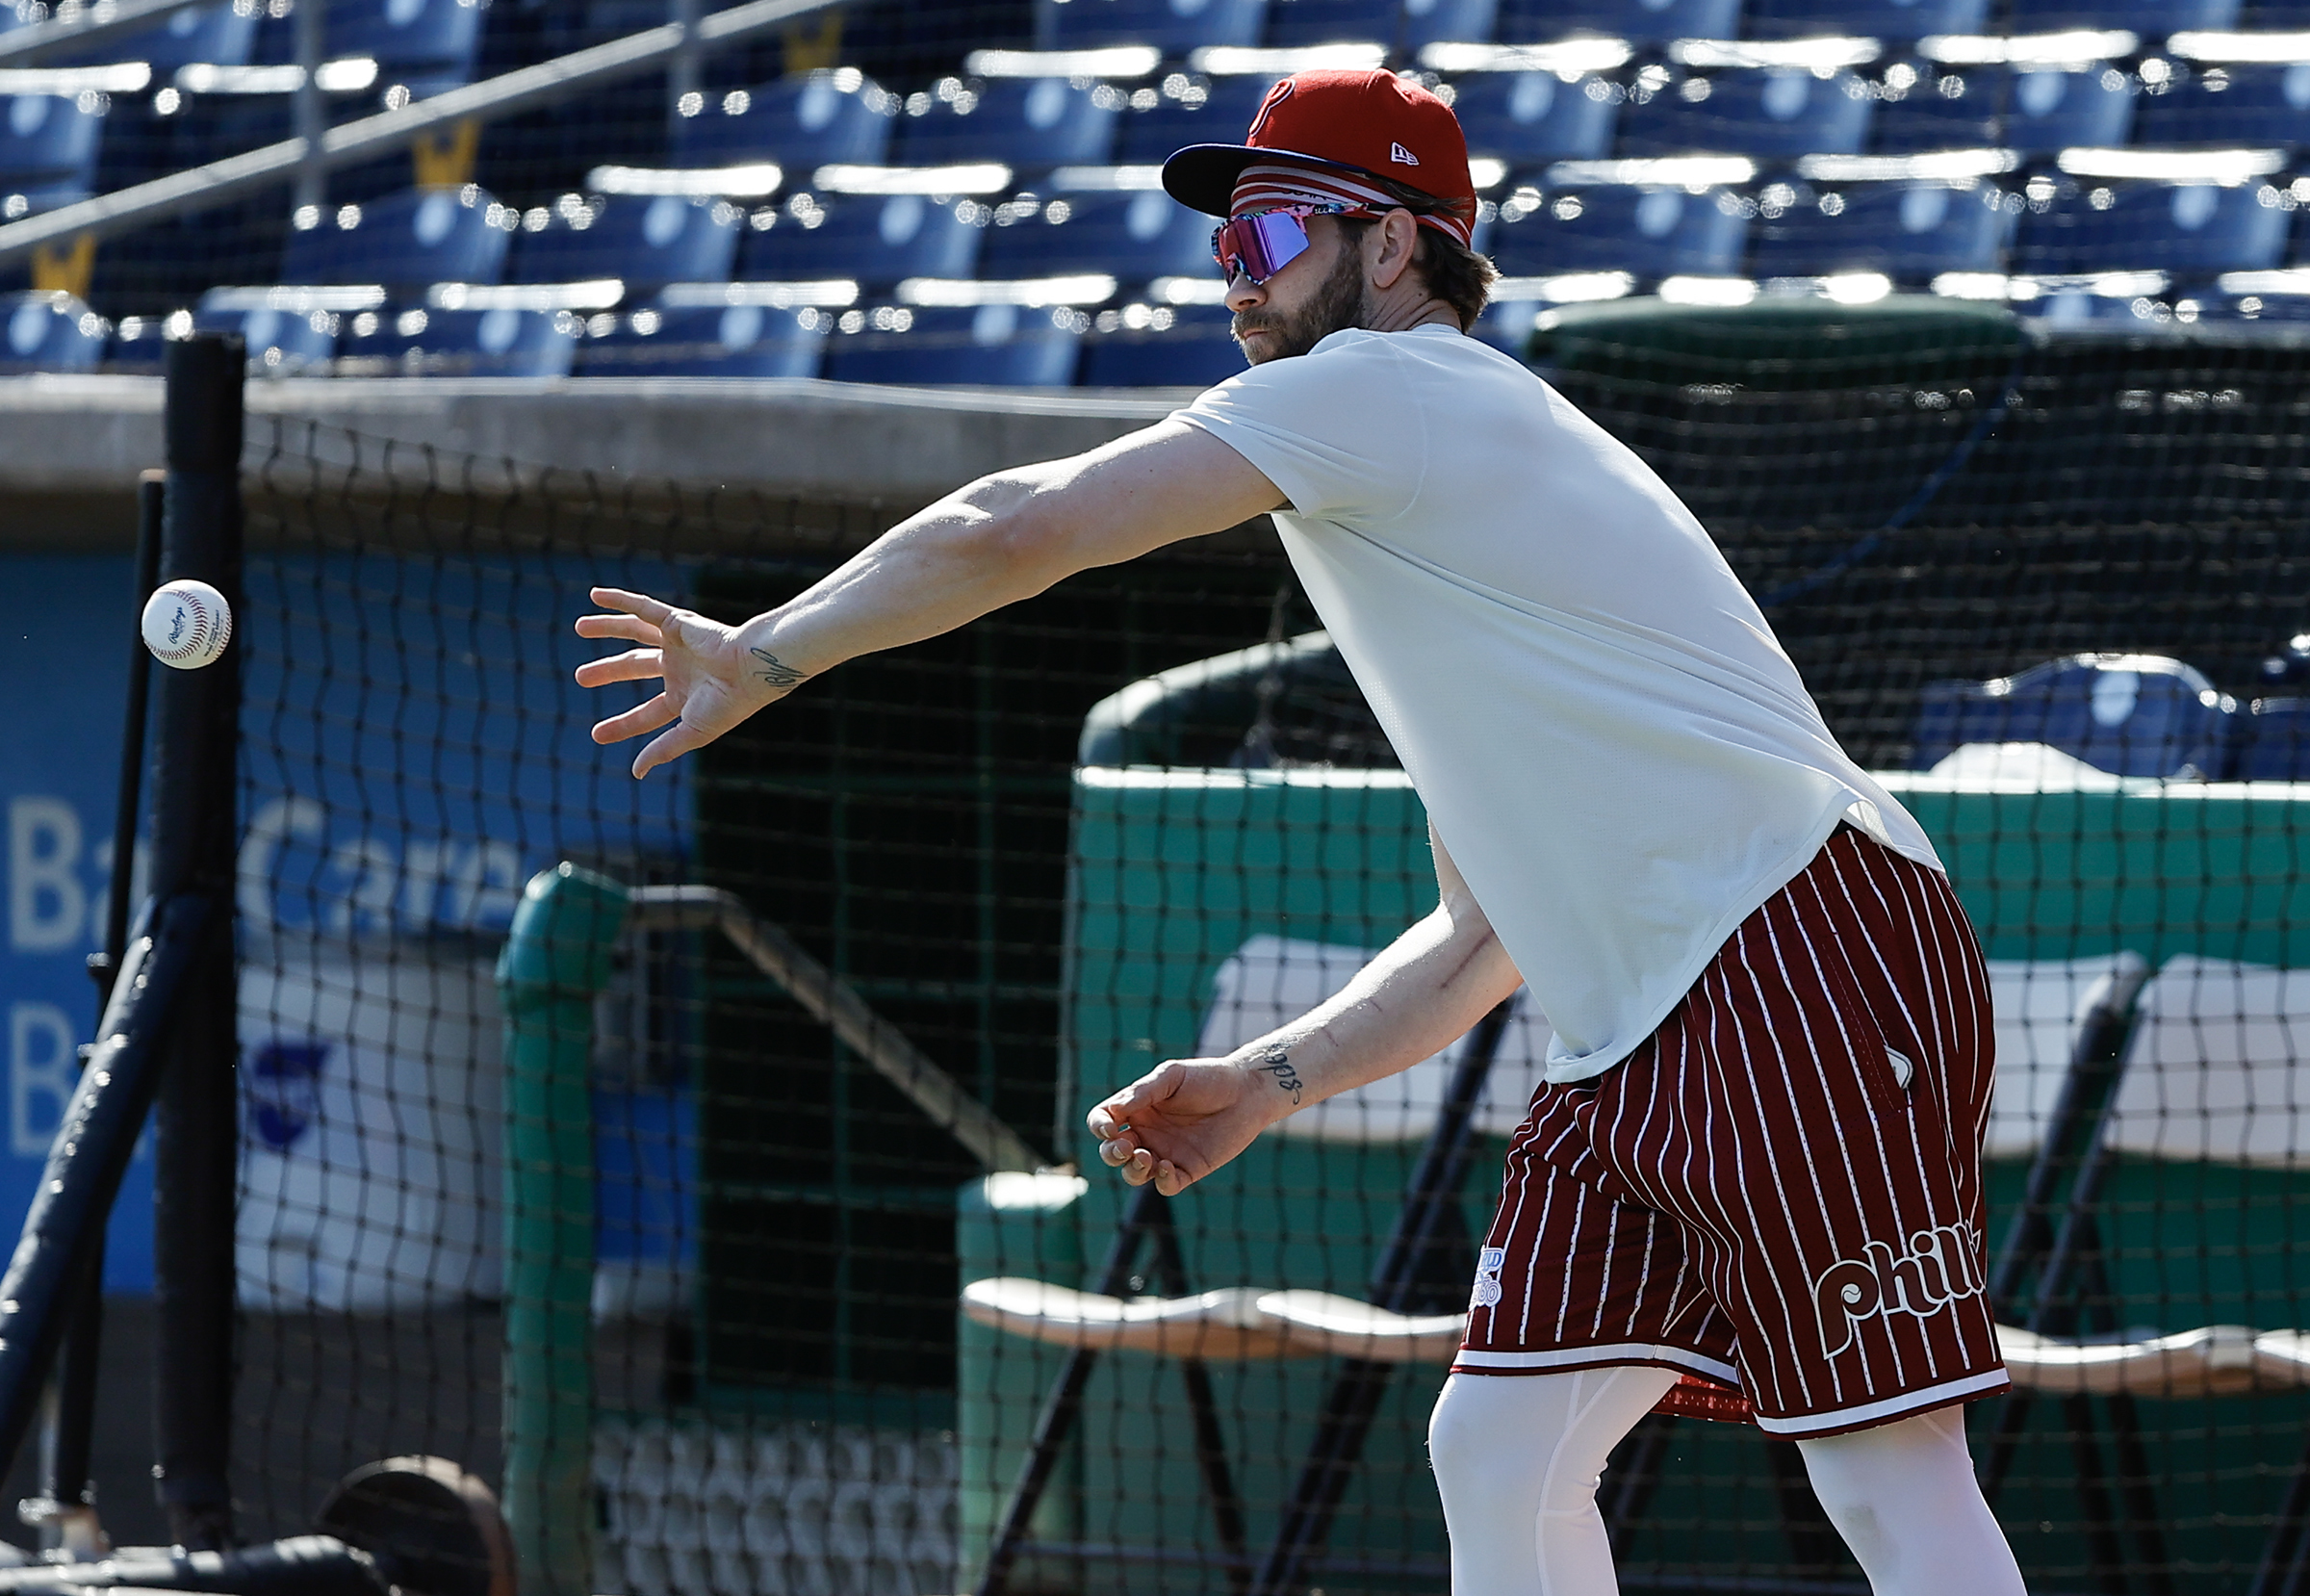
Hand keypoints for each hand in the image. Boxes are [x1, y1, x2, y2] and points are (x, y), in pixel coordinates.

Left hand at [574, 587, 803, 778]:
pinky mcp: (677, 621)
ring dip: (607, 628)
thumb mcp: (692, 731)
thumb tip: (636, 773)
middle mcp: (678, 667)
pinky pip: (643, 608)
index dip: (622, 726)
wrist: (751, 669)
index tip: (596, 735)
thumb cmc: (728, 703)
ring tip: (579, 627)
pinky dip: (620, 600)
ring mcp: (677, 643)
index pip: (646, 713)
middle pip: (634, 667)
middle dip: (607, 671)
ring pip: (634, 632)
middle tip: (580, 678)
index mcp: (684, 696)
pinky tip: (595, 596)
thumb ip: (663, 749)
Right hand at [1085, 1057, 1294, 1196]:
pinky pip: (1166, 1185)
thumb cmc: (1208, 1078)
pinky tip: (1166, 1167)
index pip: (1104, 1122)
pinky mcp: (1188, 1170)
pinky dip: (1161, 1181)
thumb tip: (1113, 1111)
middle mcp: (1147, 1133)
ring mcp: (1165, 1153)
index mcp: (1137, 1109)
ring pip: (1135, 1174)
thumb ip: (1143, 1092)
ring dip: (1132, 1170)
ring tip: (1144, 1157)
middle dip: (1111, 1153)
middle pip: (1113, 1153)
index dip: (1099, 1127)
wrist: (1247, 1093)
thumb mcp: (1172, 1076)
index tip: (1110, 1127)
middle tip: (1126, 1146)